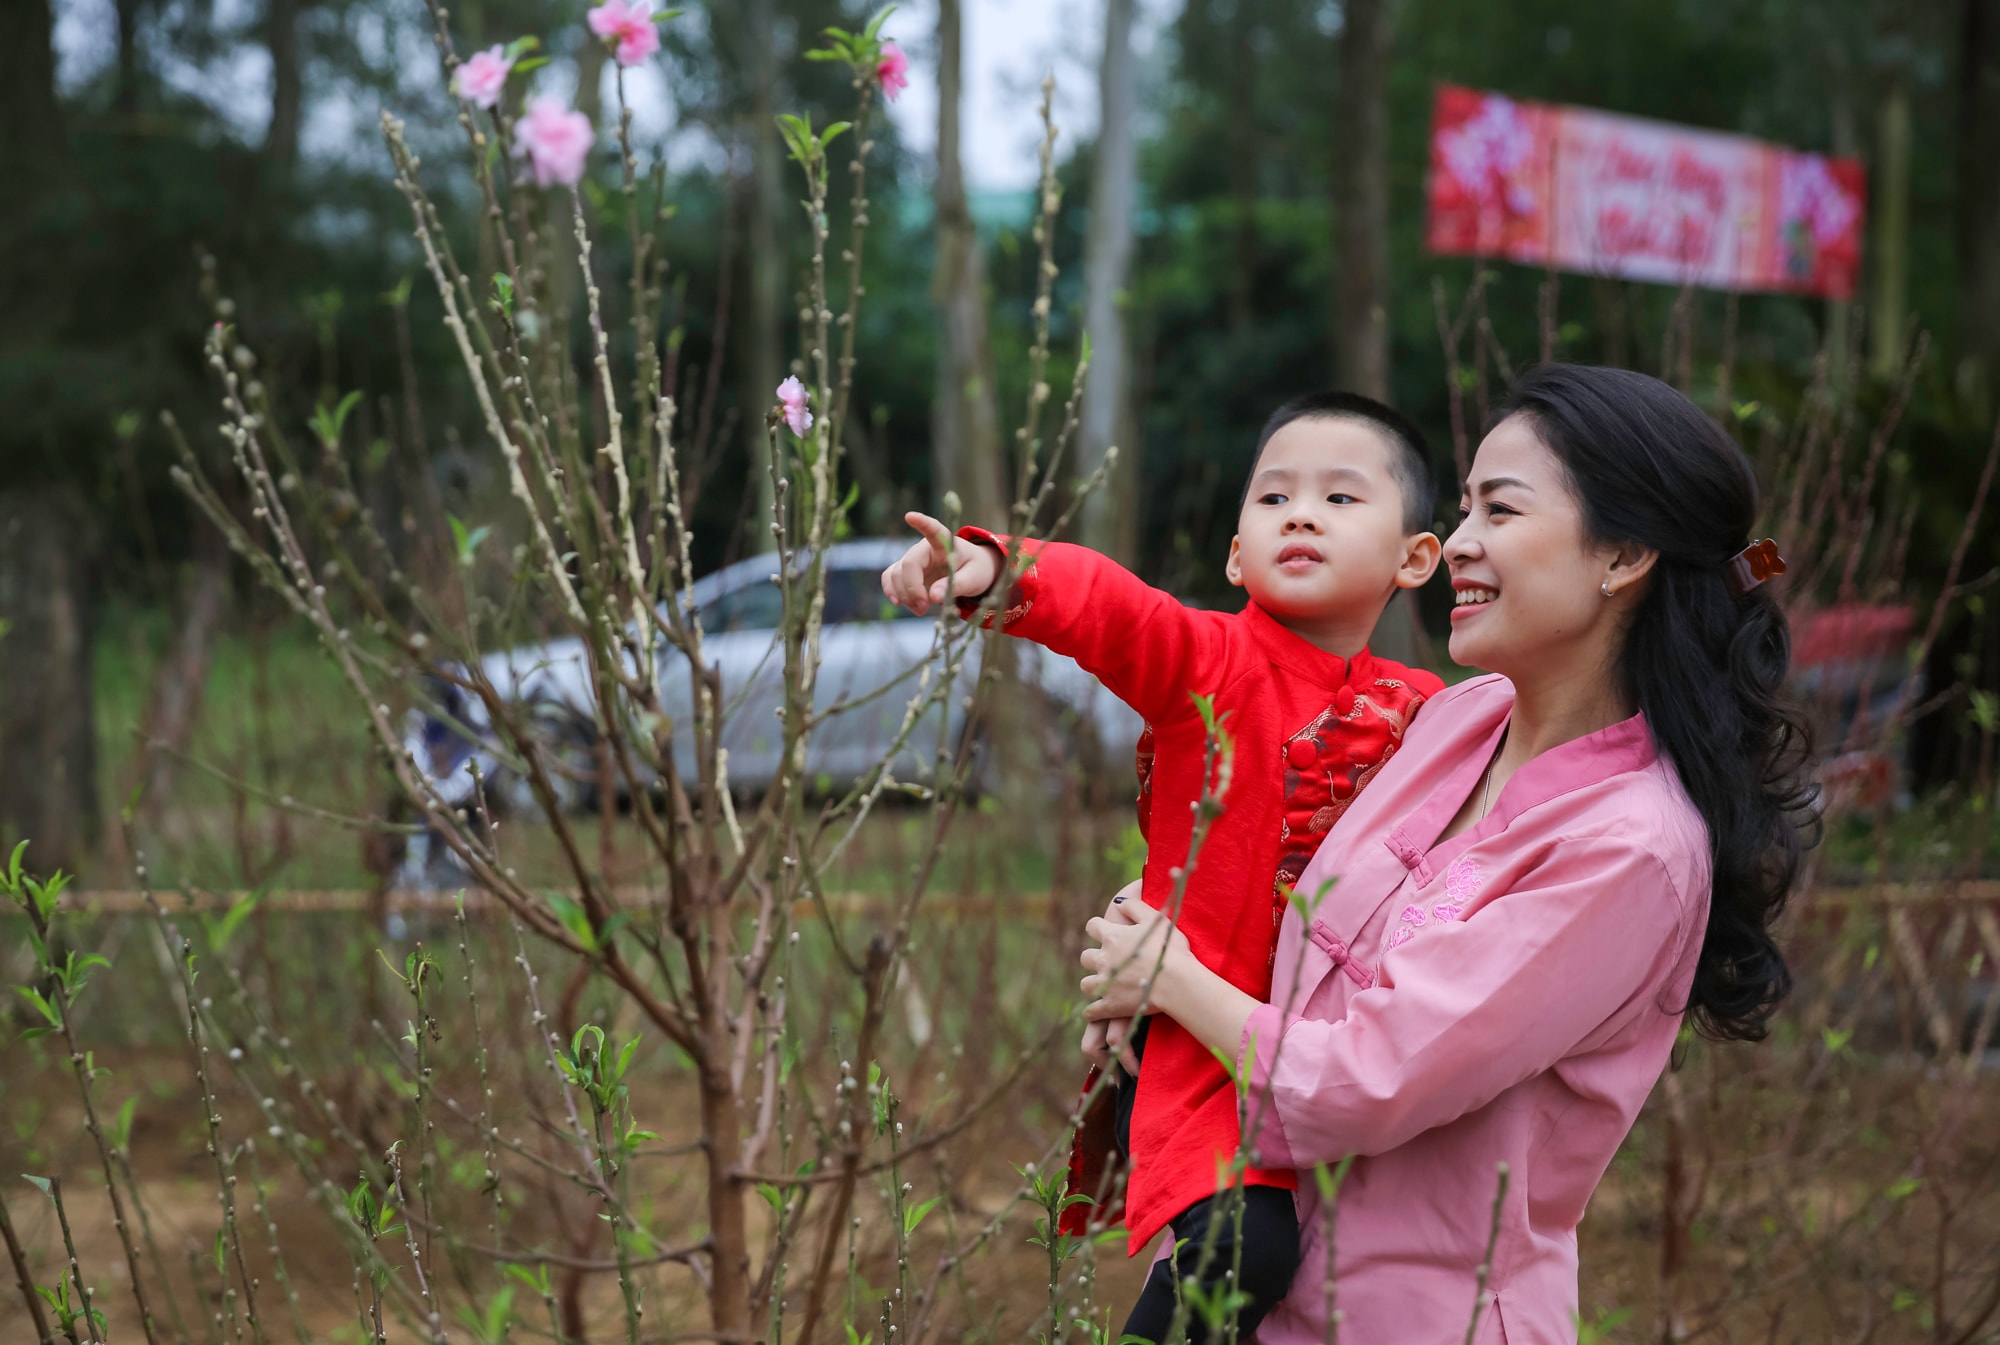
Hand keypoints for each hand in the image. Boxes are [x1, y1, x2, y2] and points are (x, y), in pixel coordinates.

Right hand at [879, 511, 1001, 615]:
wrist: (972, 573)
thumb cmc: (975, 570)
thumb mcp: (975, 578)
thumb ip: (956, 585)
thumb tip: (933, 596)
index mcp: (946, 544)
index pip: (934, 530)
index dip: (922, 523)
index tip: (910, 516)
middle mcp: (925, 548)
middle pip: (909, 564)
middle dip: (912, 589)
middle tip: (924, 608)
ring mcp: (913, 559)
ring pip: (896, 574)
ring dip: (905, 595)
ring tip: (921, 610)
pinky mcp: (906, 572)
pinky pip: (890, 578)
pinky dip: (892, 592)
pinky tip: (898, 603)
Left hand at [1081, 901, 1189, 1022]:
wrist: (1177, 981)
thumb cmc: (1170, 948)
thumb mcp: (1156, 919)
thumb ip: (1134, 907)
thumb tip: (1118, 903)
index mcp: (1113, 937)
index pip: (1092, 926)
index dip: (1098, 929)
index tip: (1105, 933)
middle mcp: (1104, 959)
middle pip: (1085, 956)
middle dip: (1094, 958)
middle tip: (1109, 962)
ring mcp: (1106, 984)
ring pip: (1086, 984)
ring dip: (1093, 984)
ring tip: (1105, 986)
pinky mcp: (1110, 1006)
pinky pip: (1091, 1011)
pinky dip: (1093, 1012)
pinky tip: (1099, 1010)